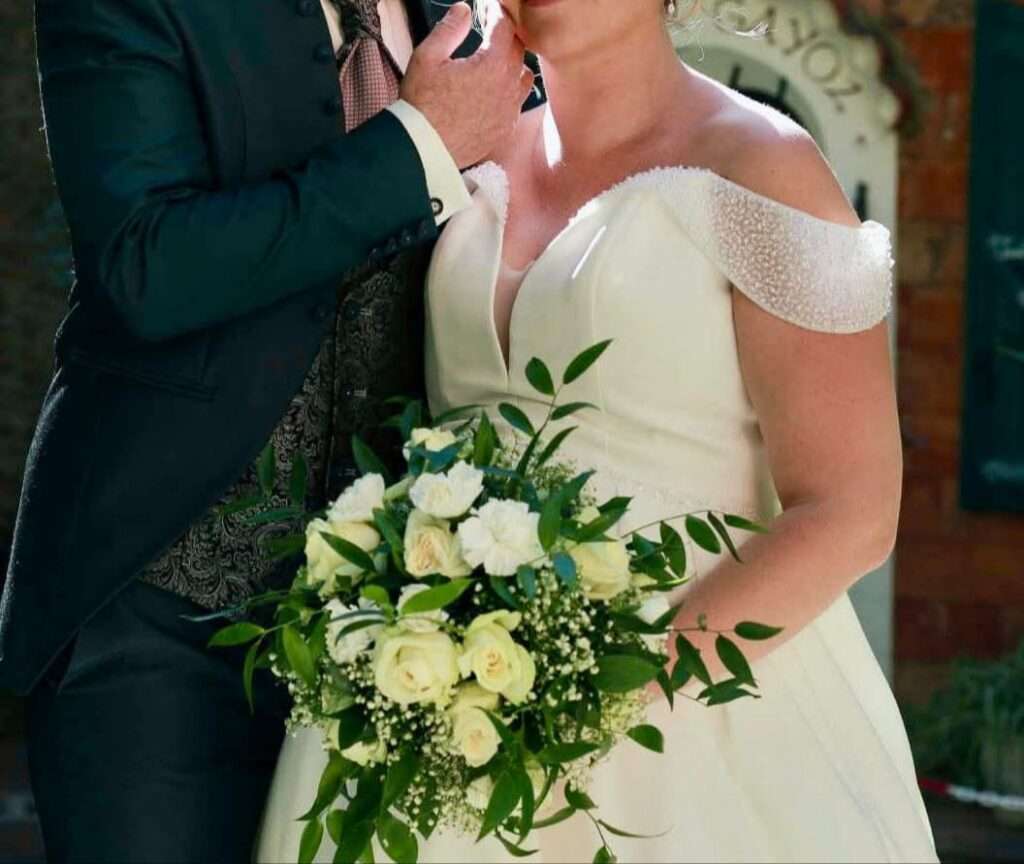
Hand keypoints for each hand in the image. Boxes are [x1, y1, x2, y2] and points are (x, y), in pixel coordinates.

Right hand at [401, 2, 534, 168]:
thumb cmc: (422, 103)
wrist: (425, 147)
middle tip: (494, 32)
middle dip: (507, 37)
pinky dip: (511, 93)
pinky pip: (517, 104)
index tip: (492, 9)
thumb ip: (449, 29)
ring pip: (524, 78)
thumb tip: (463, 10)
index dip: (498, 14)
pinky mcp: (505, 129)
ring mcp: (508, 111)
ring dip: (514, 65)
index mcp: (491, 65)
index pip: (505, 28)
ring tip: (499, 62)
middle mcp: (507, 88)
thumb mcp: (427, 57)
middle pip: (518, 51)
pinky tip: (497, 91)